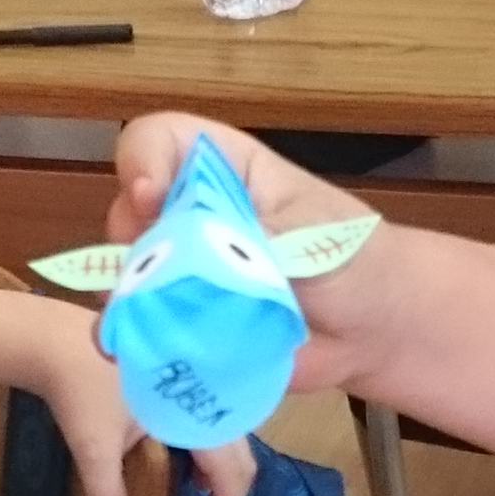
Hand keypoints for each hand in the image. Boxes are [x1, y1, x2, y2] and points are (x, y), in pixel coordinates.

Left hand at [26, 313, 253, 495]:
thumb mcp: (93, 451)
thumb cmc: (78, 393)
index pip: (229, 470)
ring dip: (222, 477)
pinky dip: (212, 455)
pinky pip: (215, 424)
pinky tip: (193, 473)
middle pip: (238, 457)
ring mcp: (199, 387)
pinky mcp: (187, 381)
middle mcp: (205, 399)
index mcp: (192, 414)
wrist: (55, 338)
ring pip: (230, 440)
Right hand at [108, 112, 396, 397]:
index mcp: (220, 170)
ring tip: (147, 320)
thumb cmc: (348, 258)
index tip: (153, 198)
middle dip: (131, 244)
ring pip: (122, 278)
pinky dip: (136, 344)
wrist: (372, 328)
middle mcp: (187, 217)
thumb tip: (194, 255)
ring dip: (126, 300)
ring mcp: (179, 274)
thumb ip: (250, 239)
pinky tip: (142, 353)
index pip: (155, 141)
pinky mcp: (182, 326)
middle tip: (158, 273)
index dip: (142, 162)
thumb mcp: (306, 234)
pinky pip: (141, 332)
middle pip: (125, 214)